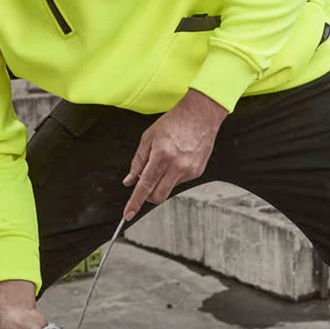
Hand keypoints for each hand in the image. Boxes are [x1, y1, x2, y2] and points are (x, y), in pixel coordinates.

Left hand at [123, 89, 227, 220]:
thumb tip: (129, 181)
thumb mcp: (148, 138)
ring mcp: (189, 170)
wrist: (201, 115)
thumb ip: (137, 162)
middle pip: (158, 196)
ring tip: (164, 160)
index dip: (135, 202)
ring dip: (161, 182)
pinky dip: (172, 175)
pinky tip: (176, 159)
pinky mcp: (197, 172)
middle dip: (147, 197)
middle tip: (144, 185)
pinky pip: (179, 181)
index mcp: (162, 156)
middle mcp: (177, 166)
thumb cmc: (174, 122)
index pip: (145, 186)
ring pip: (168, 189)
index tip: (128, 214)